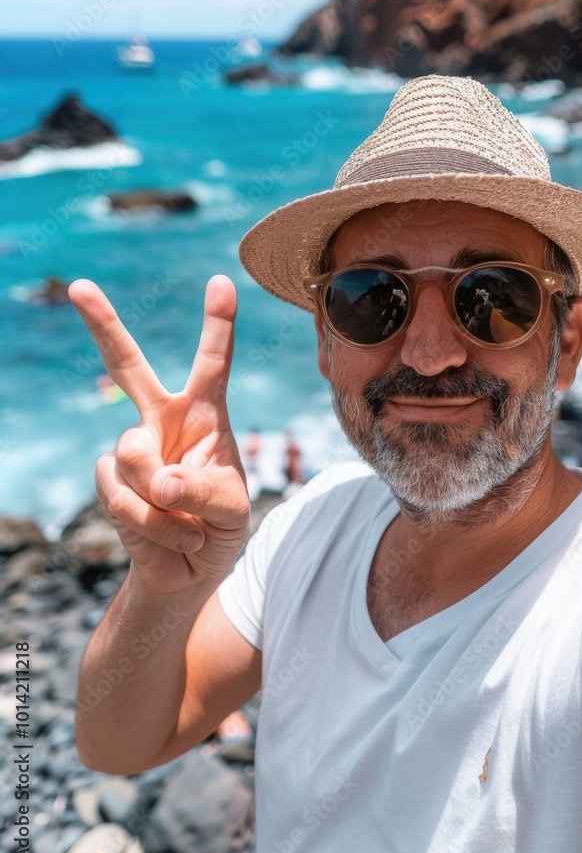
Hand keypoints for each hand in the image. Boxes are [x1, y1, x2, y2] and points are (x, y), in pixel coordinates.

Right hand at [68, 275, 250, 595]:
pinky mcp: (110, 480)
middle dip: (103, 325)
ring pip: (134, 459)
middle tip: (79, 286)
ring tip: (190, 529)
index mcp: (204, 414)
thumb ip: (202, 489)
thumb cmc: (219, 526)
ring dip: (165, 504)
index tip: (221, 281)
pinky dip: (152, 524)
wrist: (188, 572)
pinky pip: (122, 496)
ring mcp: (132, 450)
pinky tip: (172, 537)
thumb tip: (159, 479)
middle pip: (127, 366)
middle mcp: (162, 421)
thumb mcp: (231, 508)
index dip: (217, 323)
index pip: (212, 362)